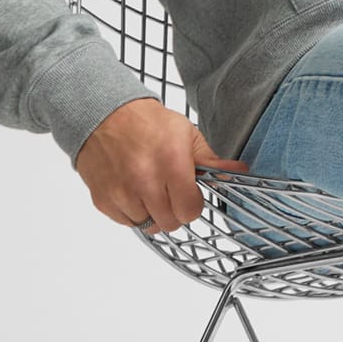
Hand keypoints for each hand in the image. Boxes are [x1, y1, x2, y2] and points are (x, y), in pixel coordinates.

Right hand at [74, 98, 249, 233]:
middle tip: (170, 192)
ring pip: (149, 225)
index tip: (189, 194)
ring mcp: (122, 193)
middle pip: (171, 222)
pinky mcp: (104, 200)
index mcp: (171, 164)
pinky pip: (127, 222)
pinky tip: (134, 191)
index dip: (193, 204)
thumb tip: (239, 172)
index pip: (190, 210)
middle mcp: (145, 181)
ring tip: (151, 189)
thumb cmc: (148, 124)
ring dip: (154, 213)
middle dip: (175, 210)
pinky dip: (133, 212)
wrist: (105, 116)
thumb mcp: (187, 134)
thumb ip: (211, 160)